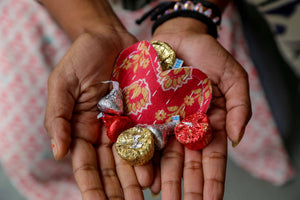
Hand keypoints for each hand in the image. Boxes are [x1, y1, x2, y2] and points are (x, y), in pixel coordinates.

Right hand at [44, 29, 153, 198]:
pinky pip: (150, 137)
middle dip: (119, 190)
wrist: (109, 37)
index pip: (87, 164)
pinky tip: (158, 174)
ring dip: (137, 180)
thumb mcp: (62, 84)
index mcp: (84, 128)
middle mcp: (107, 131)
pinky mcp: (146, 112)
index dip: (92, 186)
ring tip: (145, 198)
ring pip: (133, 157)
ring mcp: (128, 123)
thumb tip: (58, 153)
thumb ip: (58, 117)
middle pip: (112, 167)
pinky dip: (154, 156)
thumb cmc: (81, 57)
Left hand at [152, 18, 251, 198]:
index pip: (211, 158)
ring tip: (161, 198)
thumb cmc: (207, 54)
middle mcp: (184, 128)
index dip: (212, 181)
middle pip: (185, 164)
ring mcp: (162, 122)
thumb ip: (238, 106)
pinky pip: (141, 137)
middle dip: (186, 188)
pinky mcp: (142, 112)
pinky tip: (142, 175)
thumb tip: (237, 139)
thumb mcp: (233, 77)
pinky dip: (142, 156)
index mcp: (207, 123)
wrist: (177, 36)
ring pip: (162, 157)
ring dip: (163, 179)